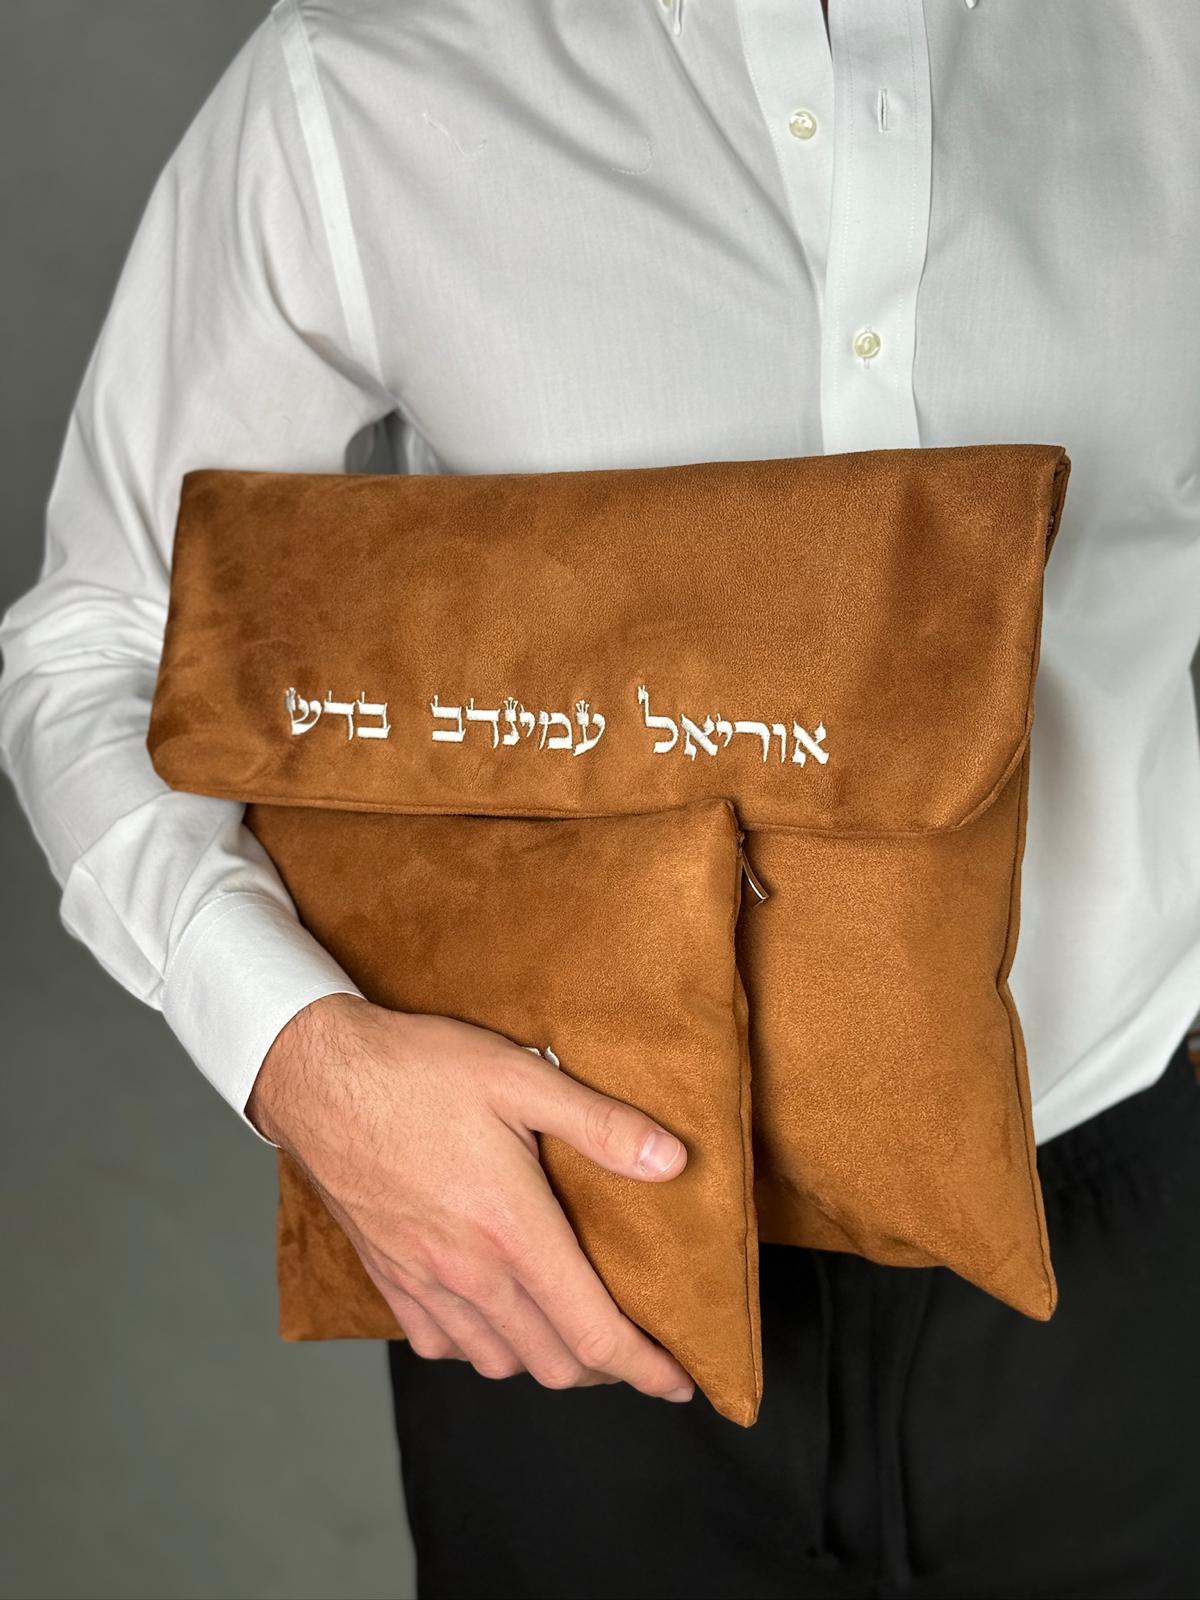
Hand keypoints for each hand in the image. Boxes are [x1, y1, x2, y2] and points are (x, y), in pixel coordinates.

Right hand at [247, 993, 694, 1400]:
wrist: (318, 1076)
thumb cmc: (417, 1070)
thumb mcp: (520, 1076)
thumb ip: (600, 1124)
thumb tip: (673, 1161)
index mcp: (512, 1230)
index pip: (592, 1332)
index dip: (645, 1367)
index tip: (680, 1380)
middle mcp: (469, 1273)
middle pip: (552, 1362)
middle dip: (604, 1367)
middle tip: (635, 1344)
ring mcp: (423, 1282)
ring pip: (498, 1362)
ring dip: (544, 1358)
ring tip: (571, 1328)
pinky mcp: (388, 1277)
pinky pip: (442, 1345)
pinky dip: (480, 1346)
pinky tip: (495, 1313)